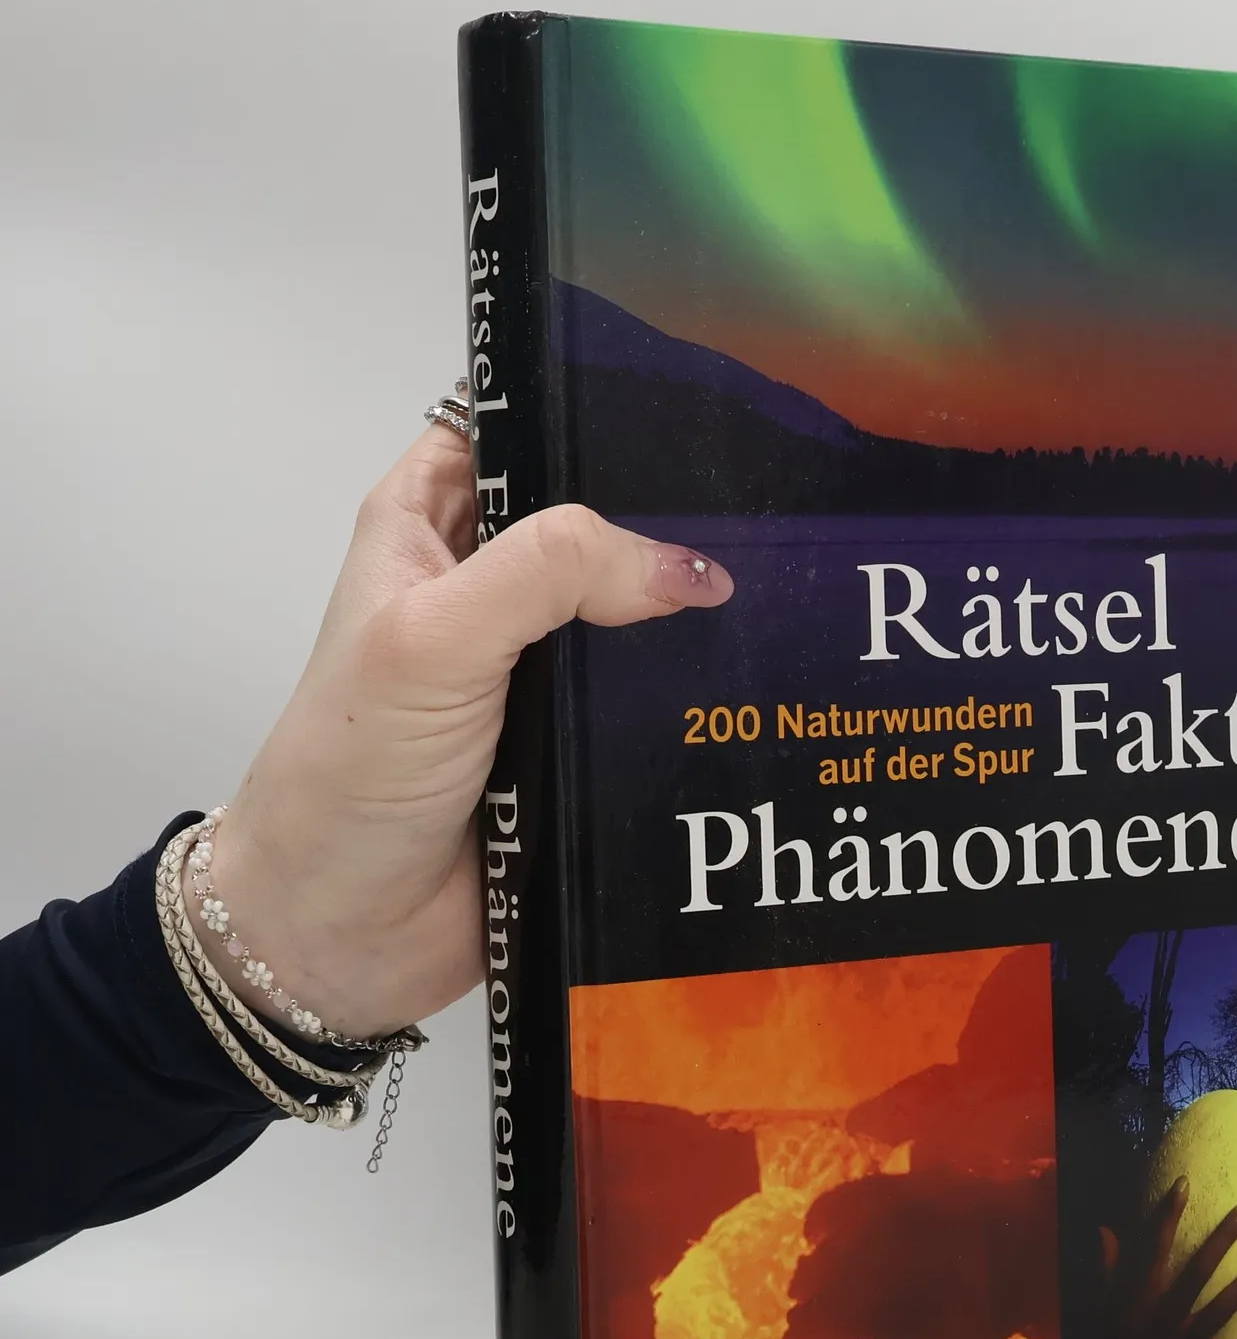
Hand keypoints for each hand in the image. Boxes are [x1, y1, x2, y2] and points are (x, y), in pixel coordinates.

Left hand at [199, 423, 732, 1037]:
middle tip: (773, 504)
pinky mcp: (582, 745)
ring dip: (692, 613)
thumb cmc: (352, 770)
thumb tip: (690, 567)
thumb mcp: (434, 638)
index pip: (517, 427)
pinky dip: (698, 693)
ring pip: (637, 613)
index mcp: (428, 526)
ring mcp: (539, 668)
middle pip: (595, 521)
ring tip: (794, 587)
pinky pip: (655, 701)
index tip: (694, 403)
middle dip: (668, 517)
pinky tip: (766, 677)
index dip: (589, 410)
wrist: (339, 935)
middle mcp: (488, 585)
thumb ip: (551, 574)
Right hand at [1100, 1176, 1236, 1338]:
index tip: (1184, 1183)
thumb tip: (1104, 1230)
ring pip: (1219, 1309)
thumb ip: (1104, 1269)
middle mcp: (1161, 1319)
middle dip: (1222, 1238)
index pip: (1154, 1248)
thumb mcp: (1099, 1308)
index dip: (1168, 1214)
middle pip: (1196, 1271)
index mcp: (1137, 1300)